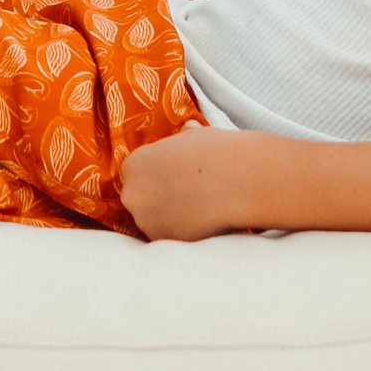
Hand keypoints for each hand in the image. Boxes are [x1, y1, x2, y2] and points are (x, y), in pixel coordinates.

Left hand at [117, 121, 261, 241]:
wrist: (238, 180)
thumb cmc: (215, 151)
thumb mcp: (193, 136)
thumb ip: (181, 138)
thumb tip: (188, 129)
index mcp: (134, 164)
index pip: (136, 175)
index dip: (155, 177)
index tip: (173, 179)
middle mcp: (132, 194)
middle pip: (140, 200)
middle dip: (159, 199)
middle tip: (185, 195)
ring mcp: (146, 221)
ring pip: (154, 222)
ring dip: (170, 218)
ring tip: (197, 208)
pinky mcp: (165, 241)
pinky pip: (170, 238)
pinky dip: (183, 233)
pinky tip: (202, 222)